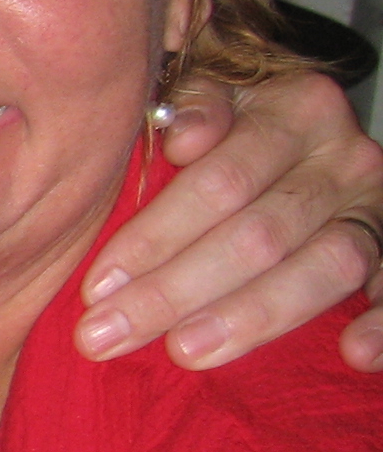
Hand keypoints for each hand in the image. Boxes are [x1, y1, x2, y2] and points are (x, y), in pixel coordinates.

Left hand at [78, 69, 382, 371]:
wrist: (300, 134)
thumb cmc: (229, 126)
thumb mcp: (207, 99)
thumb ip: (192, 108)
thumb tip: (185, 140)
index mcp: (292, 108)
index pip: (218, 181)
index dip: (154, 237)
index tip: (96, 286)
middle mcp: (342, 155)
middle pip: (258, 234)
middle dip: (174, 292)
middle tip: (107, 336)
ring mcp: (373, 205)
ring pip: (325, 265)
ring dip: (252, 316)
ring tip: (185, 351)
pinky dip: (382, 322)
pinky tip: (353, 352)